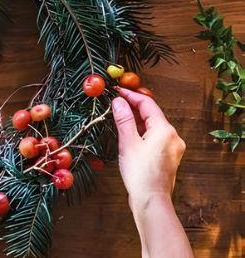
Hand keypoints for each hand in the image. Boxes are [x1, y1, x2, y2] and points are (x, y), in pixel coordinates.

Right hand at [111, 87, 191, 257]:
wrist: (151, 200)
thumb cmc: (139, 173)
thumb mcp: (128, 143)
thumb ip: (124, 119)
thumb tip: (118, 101)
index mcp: (165, 129)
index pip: (147, 103)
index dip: (131, 95)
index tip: (116, 90)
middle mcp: (173, 136)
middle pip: (152, 114)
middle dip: (134, 106)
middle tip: (116, 101)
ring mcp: (173, 147)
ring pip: (153, 126)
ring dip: (137, 119)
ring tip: (119, 116)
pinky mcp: (169, 157)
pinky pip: (155, 137)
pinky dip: (142, 131)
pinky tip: (130, 134)